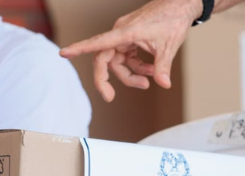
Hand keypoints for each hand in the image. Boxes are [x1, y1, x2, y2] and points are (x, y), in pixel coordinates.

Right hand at [60, 0, 201, 101]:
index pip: (98, 42)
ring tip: (149, 80)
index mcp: (125, 32)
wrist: (180, 4)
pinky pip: (127, 57)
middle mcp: (121, 33)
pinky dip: (137, 66)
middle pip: (104, 59)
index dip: (79, 48)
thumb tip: (163, 84)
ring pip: (117, 61)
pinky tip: (151, 70)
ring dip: (130, 74)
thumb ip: (162, 67)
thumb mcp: (169, 45)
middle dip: (107, 79)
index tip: (63, 53)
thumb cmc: (172, 18)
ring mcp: (125, 36)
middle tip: (110, 98)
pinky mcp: (131, 38)